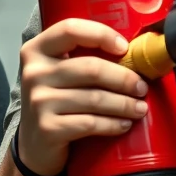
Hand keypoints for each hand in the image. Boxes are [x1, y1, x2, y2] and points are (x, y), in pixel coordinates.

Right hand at [18, 18, 148, 175]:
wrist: (34, 146)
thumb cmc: (55, 103)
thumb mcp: (58, 74)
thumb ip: (81, 59)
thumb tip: (131, 53)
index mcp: (36, 50)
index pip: (71, 29)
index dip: (101, 34)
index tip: (125, 48)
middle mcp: (34, 73)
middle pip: (90, 68)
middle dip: (123, 78)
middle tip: (141, 87)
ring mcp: (38, 102)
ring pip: (95, 98)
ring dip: (124, 104)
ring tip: (139, 108)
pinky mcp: (47, 129)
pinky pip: (90, 123)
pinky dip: (112, 124)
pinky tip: (124, 125)